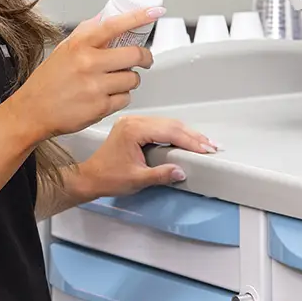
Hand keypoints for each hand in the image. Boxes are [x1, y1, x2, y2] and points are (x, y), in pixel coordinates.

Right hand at [8, 6, 165, 142]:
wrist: (32, 112)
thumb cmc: (46, 82)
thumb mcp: (62, 50)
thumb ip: (85, 34)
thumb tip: (105, 19)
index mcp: (79, 45)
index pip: (115, 25)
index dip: (139, 16)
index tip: (155, 11)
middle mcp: (88, 63)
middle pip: (134, 54)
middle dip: (145, 57)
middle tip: (145, 59)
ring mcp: (95, 86)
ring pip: (133, 78)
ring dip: (131, 79)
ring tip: (117, 81)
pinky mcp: (100, 107)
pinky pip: (125, 98)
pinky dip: (121, 97)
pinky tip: (108, 96)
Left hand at [78, 115, 218, 197]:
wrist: (90, 177)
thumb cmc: (109, 178)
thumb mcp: (136, 179)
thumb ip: (160, 174)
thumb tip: (181, 171)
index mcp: (133, 130)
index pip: (168, 131)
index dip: (190, 141)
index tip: (206, 149)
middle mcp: (134, 121)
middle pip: (170, 124)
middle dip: (192, 136)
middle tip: (211, 146)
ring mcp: (134, 122)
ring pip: (167, 123)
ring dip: (186, 134)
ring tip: (204, 144)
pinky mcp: (134, 127)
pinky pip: (160, 126)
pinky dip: (175, 133)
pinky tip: (187, 140)